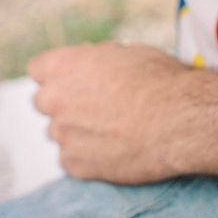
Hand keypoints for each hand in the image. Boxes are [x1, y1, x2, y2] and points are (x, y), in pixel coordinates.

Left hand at [29, 42, 197, 183]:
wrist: (179, 120)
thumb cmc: (159, 80)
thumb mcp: (127, 53)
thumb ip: (97, 62)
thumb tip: (94, 68)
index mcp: (63, 65)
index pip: (38, 68)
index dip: (59, 72)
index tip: (77, 77)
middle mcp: (53, 100)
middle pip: (43, 101)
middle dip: (64, 102)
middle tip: (96, 104)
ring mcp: (62, 135)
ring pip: (59, 131)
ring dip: (76, 129)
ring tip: (112, 128)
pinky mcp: (74, 165)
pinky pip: (71, 158)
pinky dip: (87, 154)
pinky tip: (115, 147)